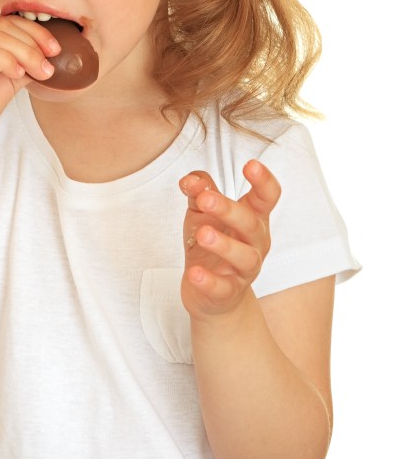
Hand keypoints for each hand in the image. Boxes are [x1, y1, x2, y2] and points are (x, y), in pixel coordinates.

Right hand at [0, 16, 59, 154]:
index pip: (4, 21)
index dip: (34, 32)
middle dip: (33, 44)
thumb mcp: (4, 78)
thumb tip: (50, 54)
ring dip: (25, 54)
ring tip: (39, 71)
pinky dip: (6, 61)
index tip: (54, 49)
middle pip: (2, 27)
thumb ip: (22, 62)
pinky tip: (17, 73)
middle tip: (50, 64)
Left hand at [178, 161, 279, 319]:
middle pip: (251, 224)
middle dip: (229, 209)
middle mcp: (255, 243)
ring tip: (202, 234)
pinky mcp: (227, 292)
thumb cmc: (212, 242)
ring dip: (224, 244)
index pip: (267, 197)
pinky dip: (208, 281)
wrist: (211, 293)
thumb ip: (199, 190)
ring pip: (245, 257)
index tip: (251, 165)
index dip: (264, 181)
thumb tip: (191, 179)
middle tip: (205, 199)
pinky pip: (223, 288)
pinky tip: (194, 273)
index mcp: (252, 218)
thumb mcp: (203, 212)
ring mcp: (244, 270)